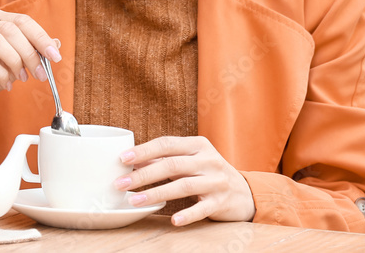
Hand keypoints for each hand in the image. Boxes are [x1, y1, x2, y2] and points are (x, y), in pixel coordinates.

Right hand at [0, 9, 60, 134]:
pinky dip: (1, 74)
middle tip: (40, 73)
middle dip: (30, 53)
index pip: (23, 21)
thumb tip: (56, 44)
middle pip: (11, 29)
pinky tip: (7, 84)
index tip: (55, 56)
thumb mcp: (15, 60)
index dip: (41, 38)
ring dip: (15, 61)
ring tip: (21, 78)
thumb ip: (32, 50)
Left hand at [113, 136, 255, 225]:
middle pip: (171, 165)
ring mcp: (216, 181)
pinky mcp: (221, 202)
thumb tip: (133, 161)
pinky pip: (202, 208)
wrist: (244, 192)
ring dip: (156, 194)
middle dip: (143, 175)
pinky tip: (173, 220)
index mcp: (198, 145)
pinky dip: (187, 215)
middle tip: (120, 183)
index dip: (144, 151)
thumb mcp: (191, 160)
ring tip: (135, 201)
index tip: (122, 159)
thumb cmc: (208, 173)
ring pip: (183, 186)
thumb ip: (166, 159)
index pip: (167, 144)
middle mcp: (208, 160)